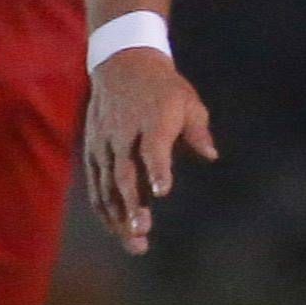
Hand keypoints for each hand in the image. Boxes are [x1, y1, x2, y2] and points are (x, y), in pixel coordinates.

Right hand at [82, 46, 216, 254]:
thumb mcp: (188, 100)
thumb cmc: (162, 87)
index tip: (162, 191)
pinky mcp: (93, 149)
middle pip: (124, 173)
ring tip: (134, 242)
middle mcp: (124, 133)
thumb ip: (198, 130)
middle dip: (132, 205)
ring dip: (119, 215)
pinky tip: (117, 228)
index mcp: (152, 118)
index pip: (153, 146)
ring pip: (107, 185)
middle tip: (142, 232)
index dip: (157, 168)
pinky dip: (104, 207)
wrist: (122, 62)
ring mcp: (105, 142)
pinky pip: (96, 183)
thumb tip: (211, 154)